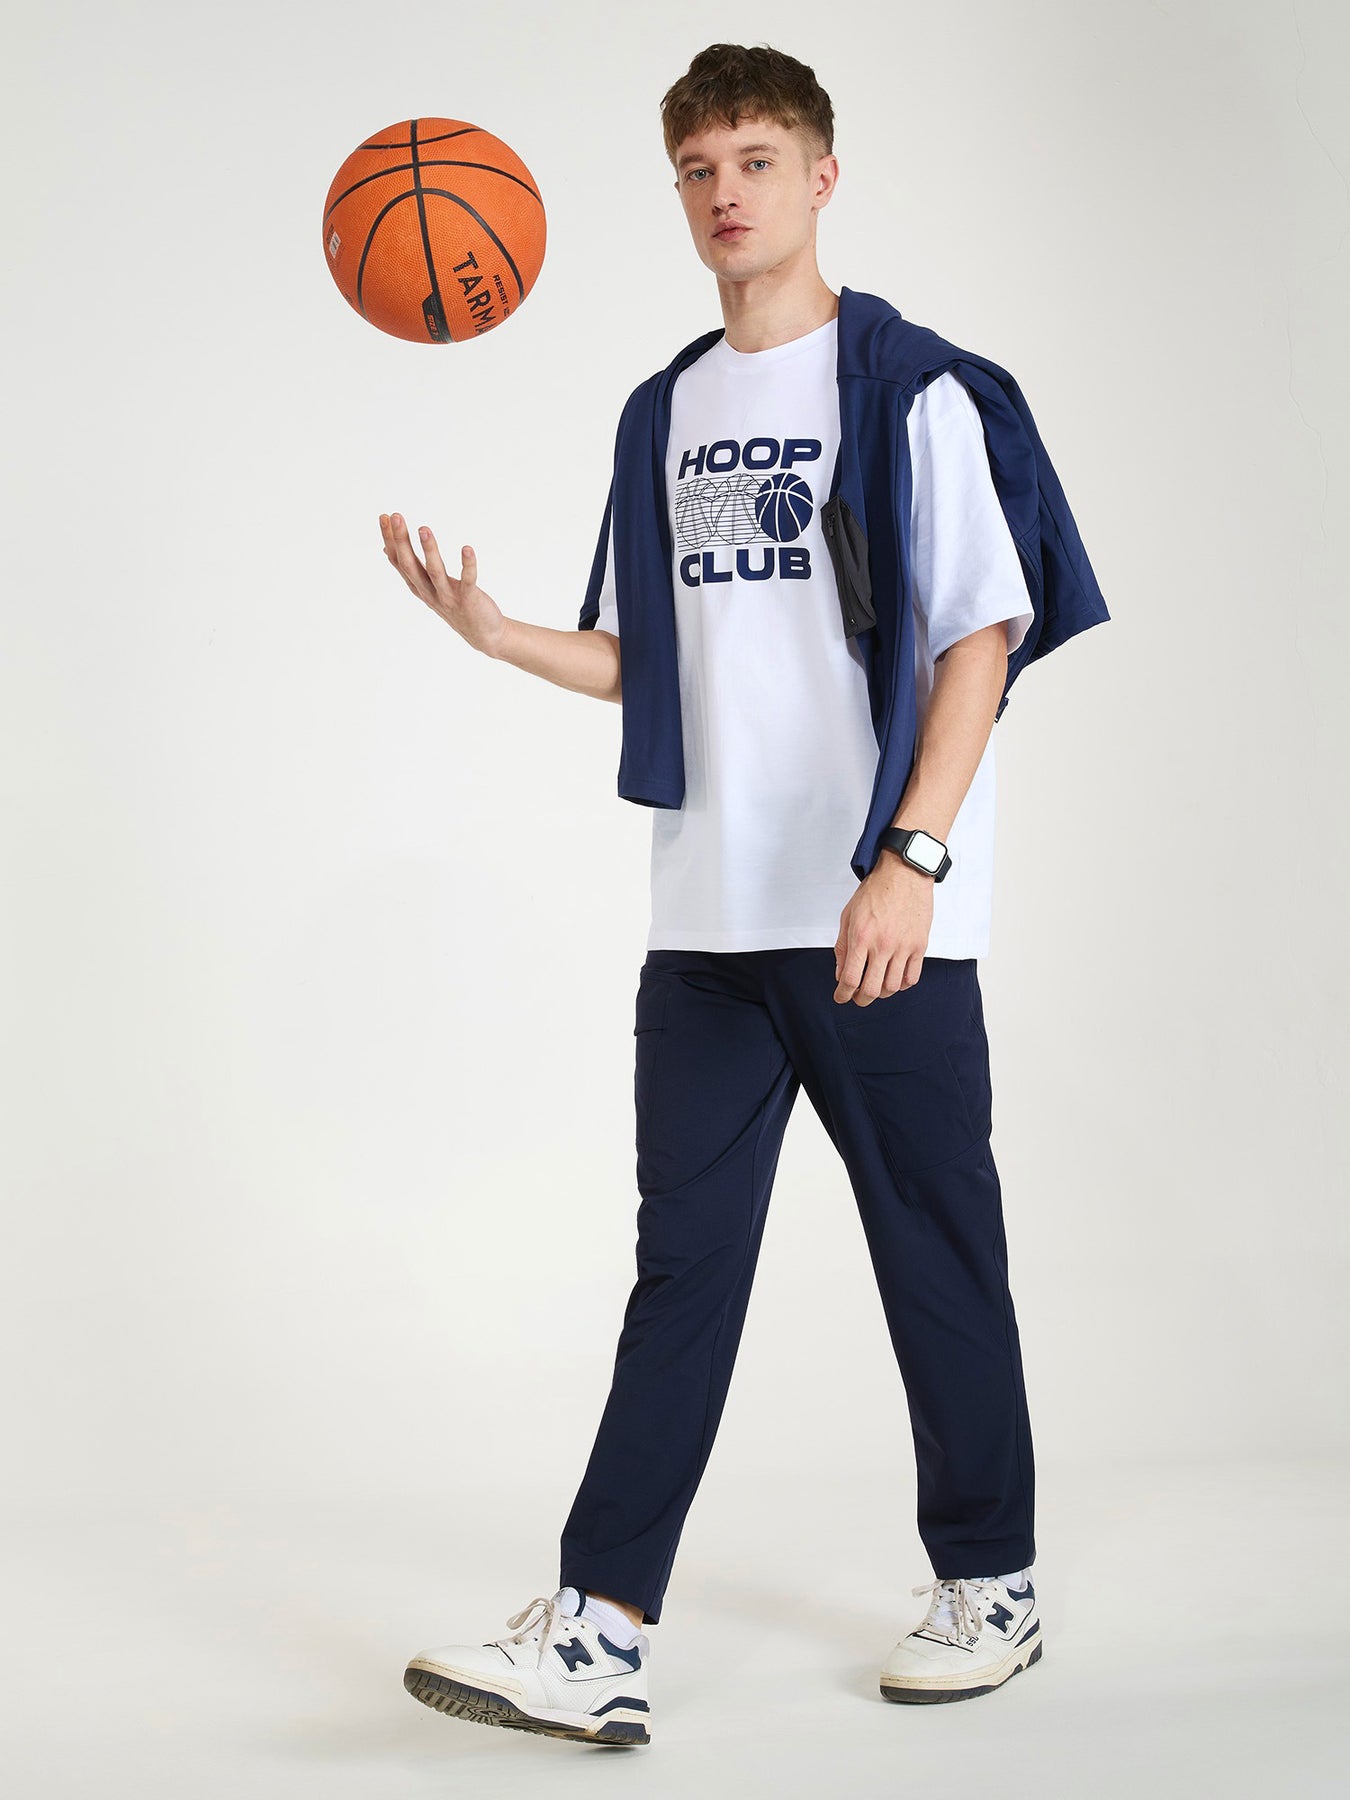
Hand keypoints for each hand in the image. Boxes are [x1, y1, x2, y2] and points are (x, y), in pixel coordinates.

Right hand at [378, 512, 506, 656]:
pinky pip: (468, 581)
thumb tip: (386, 550)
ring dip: (429, 551)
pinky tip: (467, 548)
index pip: (399, 562)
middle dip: (402, 541)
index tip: (384, 517)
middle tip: (396, 517)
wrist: (483, 634)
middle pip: (411, 566)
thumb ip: (410, 569)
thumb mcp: (427, 587)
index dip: (390, 540)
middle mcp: (430, 593)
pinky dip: (467, 565)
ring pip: (435, 573)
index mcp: (418, 587)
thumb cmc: (454, 605)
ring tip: (424, 529)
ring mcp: (448, 597)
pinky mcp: (469, 600)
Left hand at [833, 854, 933, 1003]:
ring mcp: (903, 947)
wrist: (904, 874)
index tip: (840, 997)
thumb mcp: (848, 916)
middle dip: (860, 999)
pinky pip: (912, 977)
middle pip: (871, 990)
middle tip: (857, 998)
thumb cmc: (875, 891)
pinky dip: (902, 985)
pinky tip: (895, 979)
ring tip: (875, 987)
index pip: (849, 979)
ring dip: (881, 993)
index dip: (842, 994)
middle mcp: (883, 945)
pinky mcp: (920, 946)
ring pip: (893, 987)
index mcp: (861, 937)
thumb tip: (840, 974)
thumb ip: (843, 947)